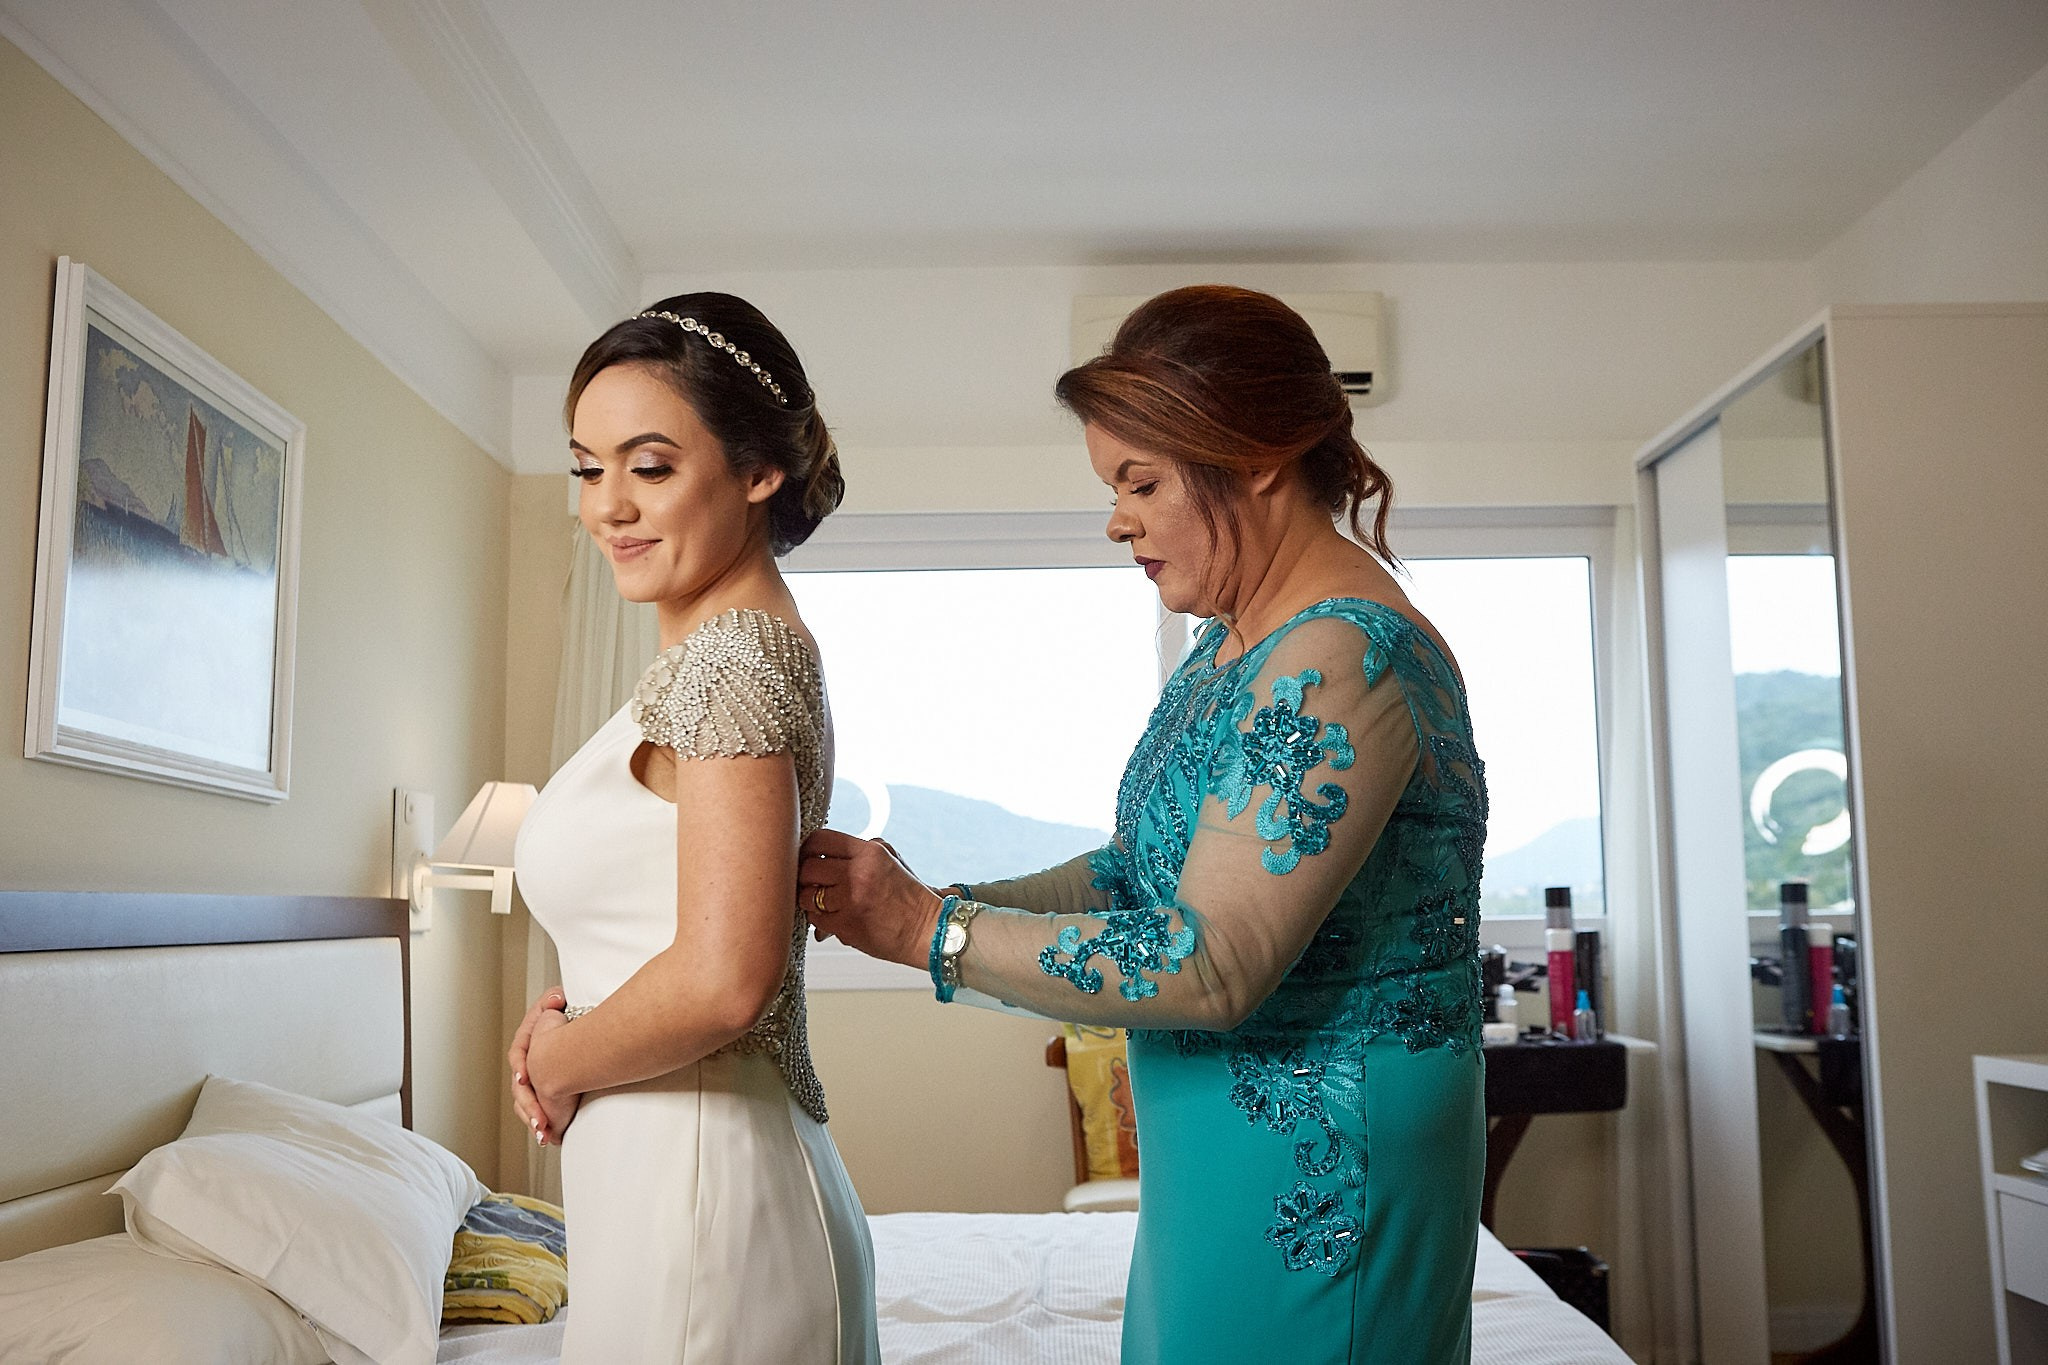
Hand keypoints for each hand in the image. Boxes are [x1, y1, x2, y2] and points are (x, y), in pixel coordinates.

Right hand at [525, 1012, 580, 1144]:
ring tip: (544, 1134)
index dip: (520, 1066)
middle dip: (529, 1105)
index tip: (524, 1078)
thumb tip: (556, 1000)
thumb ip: (553, 1000)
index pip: (518, 1054)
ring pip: (525, 1103)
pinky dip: (542, 1124)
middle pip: (521, 1087)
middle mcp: (525, 1062)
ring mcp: (532, 1079)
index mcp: (525, 1041)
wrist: (574, 1024)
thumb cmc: (564, 1011)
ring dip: (533, 1119)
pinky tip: (550, 1138)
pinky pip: (537, 1111)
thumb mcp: (556, 1001)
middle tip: (540, 1121)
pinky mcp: (542, 1093)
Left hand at [797, 828, 944, 970]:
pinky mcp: (846, 925)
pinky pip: (815, 919)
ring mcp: (851, 900)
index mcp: (870, 853)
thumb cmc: (909, 898)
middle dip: (805, 876)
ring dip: (809, 900)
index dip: (808, 848)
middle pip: (808, 867)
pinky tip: (832, 917)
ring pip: (807, 895)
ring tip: (822, 902)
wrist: (927, 930)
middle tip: (811, 882)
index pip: (821, 840)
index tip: (807, 855)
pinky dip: (819, 920)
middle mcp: (858, 873)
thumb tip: (824, 853)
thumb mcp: (891, 860)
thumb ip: (859, 851)